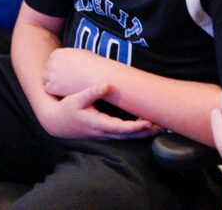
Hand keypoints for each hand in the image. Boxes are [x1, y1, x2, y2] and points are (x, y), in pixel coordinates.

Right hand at [37, 84, 159, 140]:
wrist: (57, 122)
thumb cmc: (67, 109)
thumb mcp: (76, 99)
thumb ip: (92, 92)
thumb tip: (107, 85)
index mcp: (99, 124)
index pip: (122, 128)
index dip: (136, 127)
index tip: (149, 123)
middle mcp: (105, 132)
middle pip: (130, 136)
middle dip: (147, 132)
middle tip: (164, 126)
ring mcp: (106, 134)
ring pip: (129, 137)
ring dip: (145, 133)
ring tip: (160, 126)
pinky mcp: (106, 132)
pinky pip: (125, 135)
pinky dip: (137, 132)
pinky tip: (146, 126)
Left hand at [42, 47, 113, 99]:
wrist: (97, 76)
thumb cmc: (93, 65)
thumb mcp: (81, 53)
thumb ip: (71, 55)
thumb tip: (70, 58)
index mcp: (58, 53)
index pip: (52, 60)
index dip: (58, 67)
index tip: (65, 73)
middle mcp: (52, 62)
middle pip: (48, 69)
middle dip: (54, 75)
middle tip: (63, 82)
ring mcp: (51, 74)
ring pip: (46, 79)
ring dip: (53, 83)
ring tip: (64, 87)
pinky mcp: (52, 86)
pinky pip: (48, 89)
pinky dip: (55, 91)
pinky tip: (64, 92)